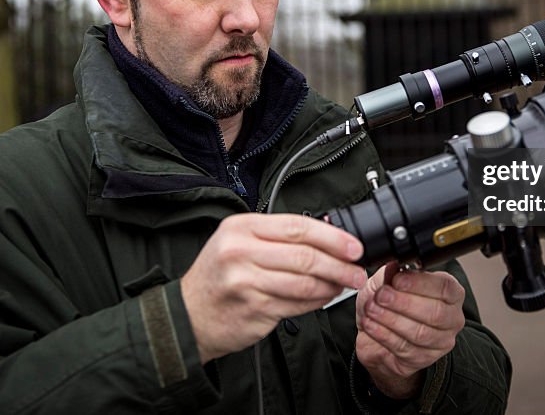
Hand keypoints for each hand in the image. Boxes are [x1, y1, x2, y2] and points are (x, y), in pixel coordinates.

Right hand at [181, 213, 366, 362]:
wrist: (187, 317)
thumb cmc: (218, 277)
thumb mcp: (237, 243)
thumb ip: (276, 237)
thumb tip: (328, 238)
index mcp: (240, 228)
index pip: (297, 227)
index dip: (332, 236)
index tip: (354, 246)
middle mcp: (240, 252)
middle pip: (305, 255)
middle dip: (340, 264)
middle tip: (357, 270)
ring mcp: (246, 282)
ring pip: (304, 283)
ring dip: (332, 285)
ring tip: (344, 285)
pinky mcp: (253, 310)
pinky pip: (297, 305)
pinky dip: (317, 302)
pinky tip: (324, 298)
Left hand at [355, 262, 465, 399]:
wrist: (377, 336)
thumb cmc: (389, 304)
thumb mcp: (388, 281)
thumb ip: (392, 272)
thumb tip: (394, 265)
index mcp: (450, 294)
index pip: (445, 288)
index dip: (421, 283)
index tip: (398, 280)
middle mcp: (451, 318)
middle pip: (435, 313)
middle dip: (404, 303)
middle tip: (382, 295)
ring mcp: (440, 342)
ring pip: (420, 333)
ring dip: (392, 319)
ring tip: (372, 309)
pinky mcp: (423, 359)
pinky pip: (404, 348)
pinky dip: (383, 335)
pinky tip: (371, 324)